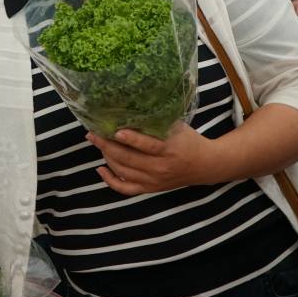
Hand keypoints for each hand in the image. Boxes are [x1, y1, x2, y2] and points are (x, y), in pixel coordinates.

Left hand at [86, 123, 216, 195]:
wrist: (204, 165)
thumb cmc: (188, 141)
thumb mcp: (178, 127)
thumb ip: (158, 120)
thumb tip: (132, 107)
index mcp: (169, 149)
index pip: (147, 146)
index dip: (130, 139)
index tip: (115, 130)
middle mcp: (160, 167)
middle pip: (129, 159)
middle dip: (107, 146)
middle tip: (93, 133)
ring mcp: (154, 180)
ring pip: (123, 172)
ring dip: (107, 157)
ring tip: (97, 143)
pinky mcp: (150, 188)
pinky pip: (126, 189)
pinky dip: (110, 181)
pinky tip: (100, 169)